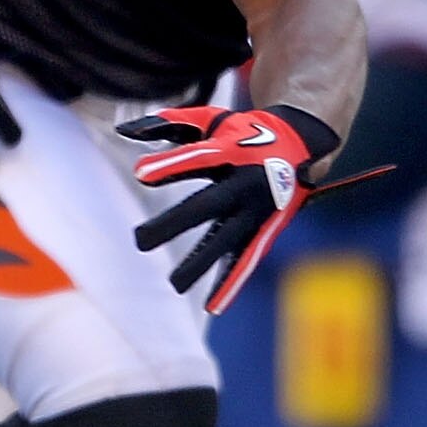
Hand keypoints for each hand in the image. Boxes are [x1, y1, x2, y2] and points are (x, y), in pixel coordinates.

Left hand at [120, 103, 340, 313]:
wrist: (302, 144)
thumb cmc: (245, 131)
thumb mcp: (211, 120)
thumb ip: (169, 123)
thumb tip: (124, 129)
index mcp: (231, 152)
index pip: (197, 159)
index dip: (171, 166)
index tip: (141, 174)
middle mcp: (246, 184)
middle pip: (206, 206)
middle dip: (173, 223)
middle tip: (140, 240)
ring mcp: (257, 211)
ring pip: (225, 240)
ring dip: (201, 263)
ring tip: (174, 284)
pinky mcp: (266, 230)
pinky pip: (246, 259)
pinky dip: (230, 283)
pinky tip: (211, 306)